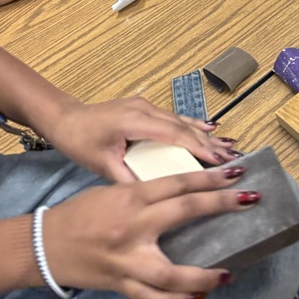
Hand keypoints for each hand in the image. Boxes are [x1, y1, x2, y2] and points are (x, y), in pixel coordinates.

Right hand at [43, 167, 259, 298]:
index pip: (176, 182)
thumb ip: (146, 194)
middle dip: (220, 206)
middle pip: (183, 212)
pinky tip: (198, 296)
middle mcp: (131, 227)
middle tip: (250, 200)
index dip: (209, 178)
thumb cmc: (80, 213)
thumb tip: (183, 195)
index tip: (235, 173)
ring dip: (203, 275)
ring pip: (171, 273)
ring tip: (227, 273)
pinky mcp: (121, 284)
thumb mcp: (113, 190)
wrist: (43, 245)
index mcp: (129, 197)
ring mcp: (126, 260)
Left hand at [46, 96, 236, 180]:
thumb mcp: (102, 165)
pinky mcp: (144, 108)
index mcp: (134, 121)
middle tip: (233, 157)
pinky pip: (173, 117)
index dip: (198, 147)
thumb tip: (155, 193)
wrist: (65, 119)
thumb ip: (128, 177)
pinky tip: (209, 128)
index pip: (173, 134)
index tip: (218, 161)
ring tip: (229, 146)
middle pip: (183, 126)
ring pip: (181, 121)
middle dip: (209, 142)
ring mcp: (145, 106)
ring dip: (205, 134)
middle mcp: (144, 109)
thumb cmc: (80, 142)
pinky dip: (192, 125)